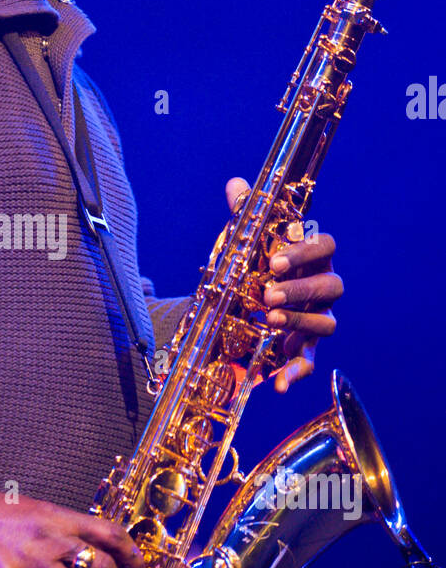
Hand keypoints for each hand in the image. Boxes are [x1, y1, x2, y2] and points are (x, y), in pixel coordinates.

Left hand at [225, 177, 343, 392]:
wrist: (240, 307)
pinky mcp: (303, 349)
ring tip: (267, 320)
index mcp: (310, 257)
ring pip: (326, 322)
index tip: (274, 260)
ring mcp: (315, 320)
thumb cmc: (253, 268)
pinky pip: (309, 363)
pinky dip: (295, 373)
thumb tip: (236, 184)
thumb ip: (245, 216)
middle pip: (331, 285)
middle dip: (301, 289)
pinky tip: (277, 383)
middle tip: (268, 294)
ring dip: (299, 321)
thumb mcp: (245, 244)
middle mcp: (321, 288)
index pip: (326, 246)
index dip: (305, 252)